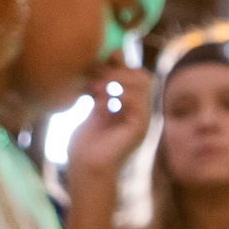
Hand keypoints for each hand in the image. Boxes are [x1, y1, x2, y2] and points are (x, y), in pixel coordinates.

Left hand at [63, 65, 152, 189]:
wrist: (86, 168)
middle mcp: (142, 111)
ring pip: (141, 84)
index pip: (136, 73)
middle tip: (93, 79)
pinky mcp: (139, 127)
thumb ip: (103, 87)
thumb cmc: (86, 143)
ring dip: (114, 80)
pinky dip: (118, 94)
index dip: (118, 65)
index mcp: (132, 106)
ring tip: (94, 90)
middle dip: (116, 70)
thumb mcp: (93, 106)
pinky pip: (137, 100)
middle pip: (142, 75)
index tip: (94, 68)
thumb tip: (110, 59)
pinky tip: (100, 101)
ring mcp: (143, 119)